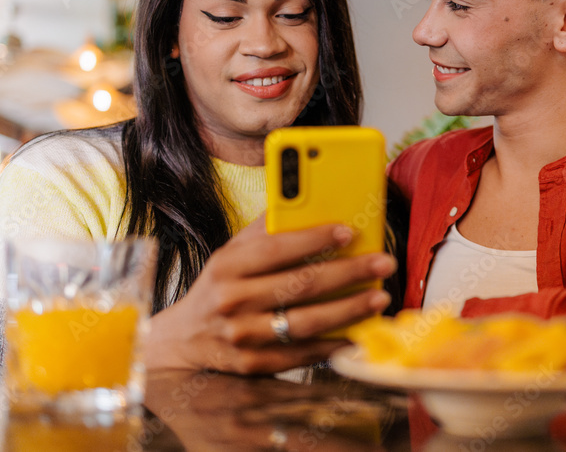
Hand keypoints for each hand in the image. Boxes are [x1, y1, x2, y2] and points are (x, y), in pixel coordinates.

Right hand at [145, 215, 394, 374]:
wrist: (184, 340)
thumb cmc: (218, 287)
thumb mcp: (230, 254)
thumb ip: (264, 231)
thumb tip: (303, 201)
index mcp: (227, 267)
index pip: (277, 249)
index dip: (316, 239)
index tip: (350, 231)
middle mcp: (232, 301)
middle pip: (300, 285)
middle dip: (349, 272)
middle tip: (382, 263)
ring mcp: (243, 336)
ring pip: (306, 322)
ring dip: (349, 310)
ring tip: (379, 297)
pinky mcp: (254, 365)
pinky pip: (302, 354)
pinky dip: (333, 344)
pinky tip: (358, 333)